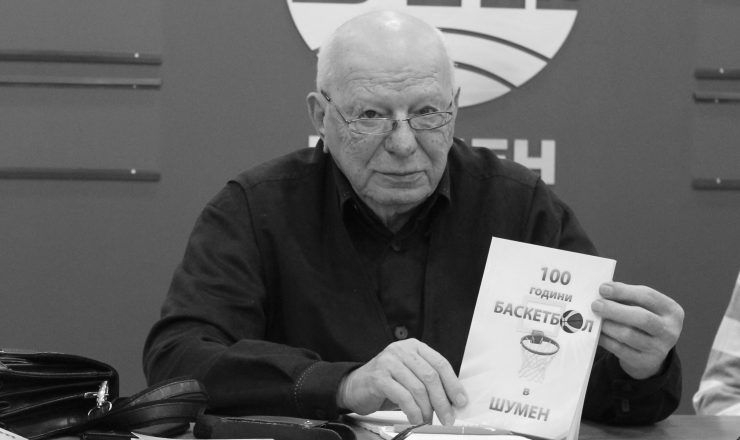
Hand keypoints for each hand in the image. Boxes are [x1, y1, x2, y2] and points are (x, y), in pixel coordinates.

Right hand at [336, 338, 466, 424]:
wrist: (355, 386)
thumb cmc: (387, 383)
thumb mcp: (411, 377)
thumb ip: (429, 382)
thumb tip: (453, 401)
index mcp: (414, 347)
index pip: (440, 363)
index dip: (453, 384)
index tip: (460, 401)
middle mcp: (402, 350)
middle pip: (430, 376)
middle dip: (442, 401)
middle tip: (447, 418)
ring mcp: (389, 361)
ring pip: (418, 388)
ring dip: (427, 409)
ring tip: (428, 421)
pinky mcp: (379, 376)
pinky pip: (403, 396)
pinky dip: (412, 411)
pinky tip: (415, 419)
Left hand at [591, 282, 683, 378]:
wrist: (650, 355)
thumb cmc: (642, 323)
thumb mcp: (643, 308)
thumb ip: (627, 298)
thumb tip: (603, 290)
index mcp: (672, 311)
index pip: (648, 296)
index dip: (624, 291)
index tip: (603, 288)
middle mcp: (669, 330)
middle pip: (642, 318)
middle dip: (615, 309)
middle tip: (596, 305)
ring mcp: (658, 348)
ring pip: (628, 335)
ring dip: (607, 325)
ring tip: (595, 318)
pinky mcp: (644, 362)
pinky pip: (619, 348)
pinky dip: (604, 339)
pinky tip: (597, 332)